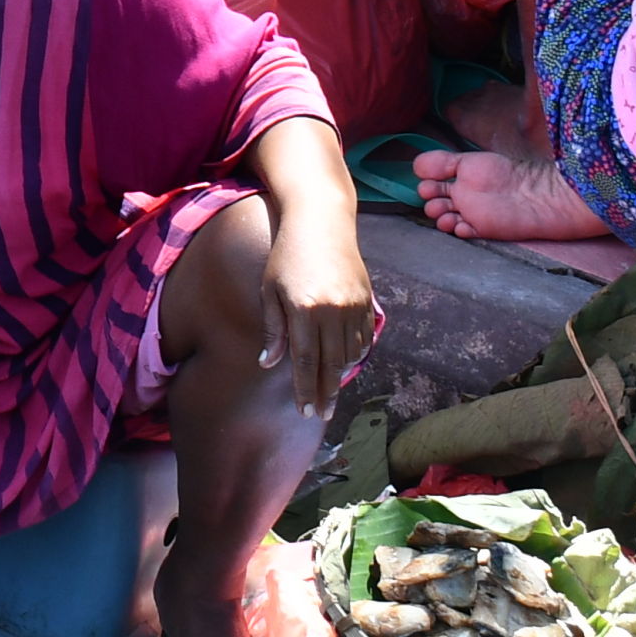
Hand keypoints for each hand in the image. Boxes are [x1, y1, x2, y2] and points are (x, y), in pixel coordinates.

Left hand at [261, 209, 379, 393]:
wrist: (321, 221)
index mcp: (304, 308)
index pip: (306, 361)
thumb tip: (269, 363)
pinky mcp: (366, 300)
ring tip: (330, 394)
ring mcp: (353, 305)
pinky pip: (363, 338)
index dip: (305, 389)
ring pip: (349, 354)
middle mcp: (333, 310)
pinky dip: (355, 355)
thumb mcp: (270, 288)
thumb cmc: (287, 254)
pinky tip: (344, 365)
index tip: (304, 411)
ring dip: (339, 377)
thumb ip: (273, 327)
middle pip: (331, 364)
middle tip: (322, 415)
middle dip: (326, 393)